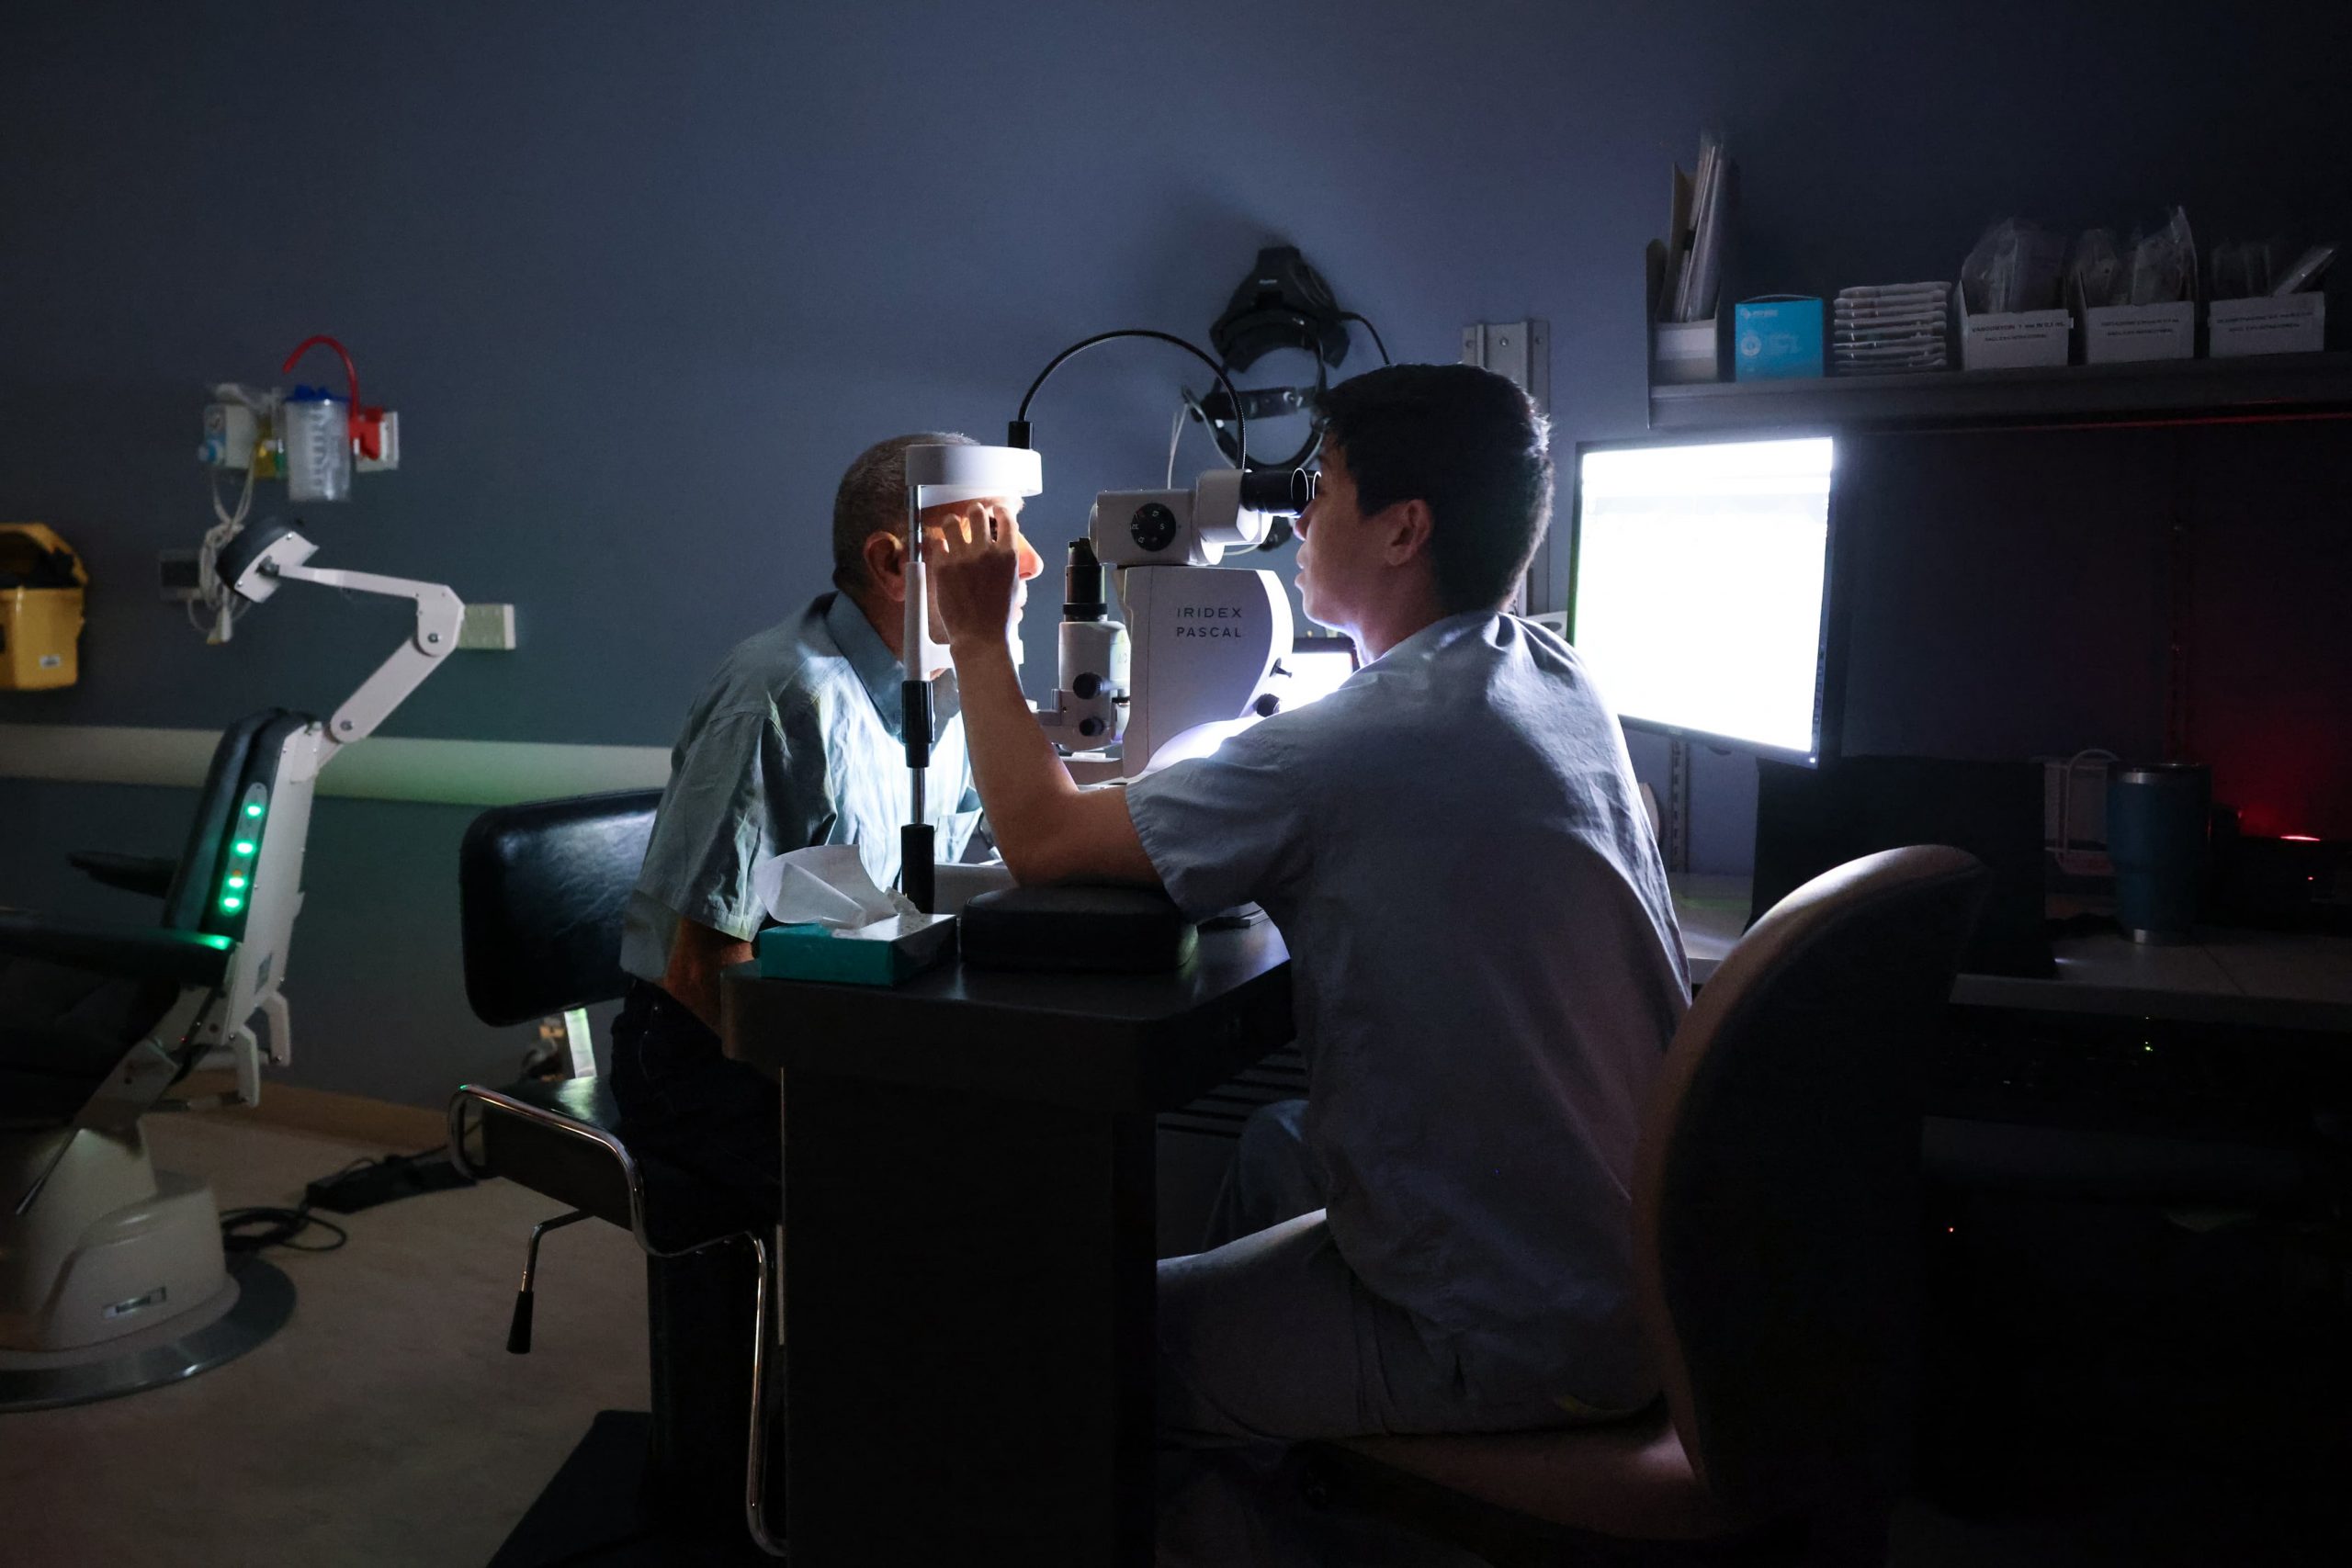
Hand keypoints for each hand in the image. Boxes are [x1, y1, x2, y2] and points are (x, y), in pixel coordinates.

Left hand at [924, 500, 1022, 653]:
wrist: (980, 636)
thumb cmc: (999, 617)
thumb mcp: (1015, 586)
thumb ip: (1008, 564)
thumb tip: (1000, 552)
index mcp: (1008, 555)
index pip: (1006, 519)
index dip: (1000, 511)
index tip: (996, 511)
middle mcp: (986, 551)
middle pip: (977, 513)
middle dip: (975, 512)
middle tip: (973, 515)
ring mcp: (963, 557)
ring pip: (952, 522)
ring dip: (953, 522)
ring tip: (952, 526)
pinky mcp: (943, 566)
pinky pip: (938, 543)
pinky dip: (940, 544)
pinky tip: (943, 548)